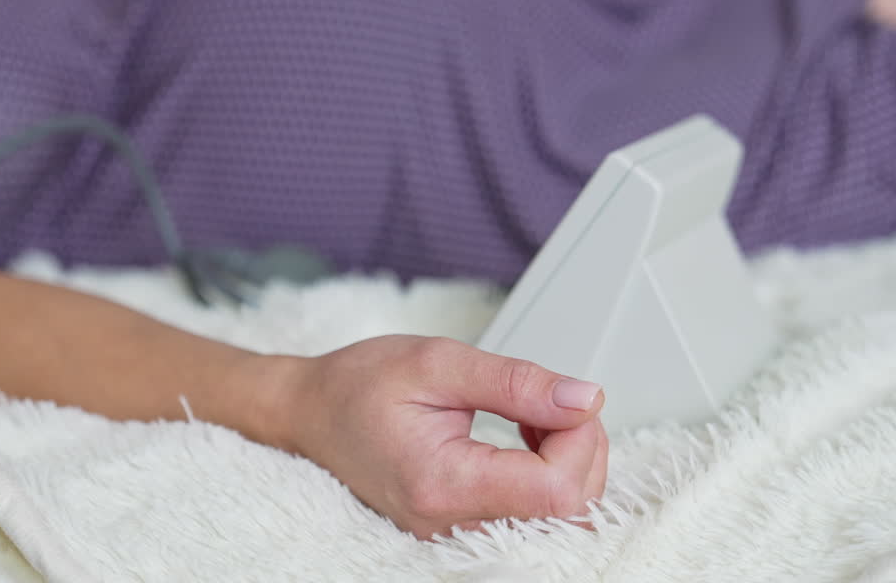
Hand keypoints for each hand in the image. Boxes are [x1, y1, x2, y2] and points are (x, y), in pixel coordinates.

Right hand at [281, 335, 607, 538]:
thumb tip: (584, 400)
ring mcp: (455, 534)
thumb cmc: (360, 385)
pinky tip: (525, 438)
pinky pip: (535, 518)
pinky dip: (548, 475)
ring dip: (567, 463)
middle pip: (570, 514)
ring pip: (561, 521)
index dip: (580, 439)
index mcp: (444, 483)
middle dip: (582, 449)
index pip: (557, 490)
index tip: (563, 399)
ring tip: (532, 417)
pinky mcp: (462, 529)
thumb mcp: (439, 361)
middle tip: (550, 402)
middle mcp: (450, 524)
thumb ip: (516, 383)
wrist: (311, 412)